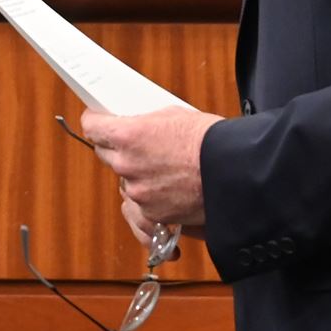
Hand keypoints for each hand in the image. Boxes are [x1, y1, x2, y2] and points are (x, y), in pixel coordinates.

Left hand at [81, 106, 220, 229]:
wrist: (238, 172)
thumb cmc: (212, 141)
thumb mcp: (174, 116)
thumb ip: (147, 123)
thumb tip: (137, 124)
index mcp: (128, 136)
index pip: (93, 127)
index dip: (96, 122)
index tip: (97, 121)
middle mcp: (126, 165)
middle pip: (106, 155)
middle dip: (117, 149)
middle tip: (135, 146)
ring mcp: (138, 192)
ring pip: (125, 183)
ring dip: (138, 178)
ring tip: (163, 172)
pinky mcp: (153, 214)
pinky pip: (140, 212)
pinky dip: (149, 207)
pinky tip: (159, 199)